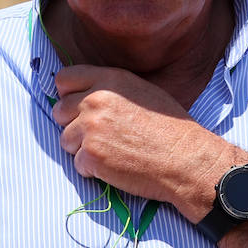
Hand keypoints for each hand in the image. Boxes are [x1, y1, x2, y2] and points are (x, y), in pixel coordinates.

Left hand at [52, 65, 231, 214]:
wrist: (188, 160)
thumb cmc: (170, 129)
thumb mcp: (141, 92)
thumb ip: (108, 89)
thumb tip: (82, 93)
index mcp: (109, 80)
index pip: (64, 79)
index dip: (68, 95)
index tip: (78, 107)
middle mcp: (95, 100)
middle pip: (59, 111)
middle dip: (74, 125)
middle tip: (101, 135)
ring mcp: (90, 128)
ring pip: (65, 140)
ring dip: (83, 148)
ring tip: (113, 150)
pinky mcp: (90, 155)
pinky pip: (77, 163)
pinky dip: (92, 169)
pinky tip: (117, 165)